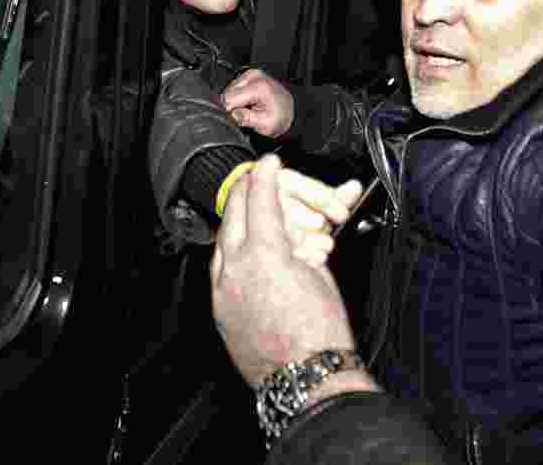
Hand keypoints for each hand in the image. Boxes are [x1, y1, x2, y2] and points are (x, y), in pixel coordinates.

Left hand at [211, 154, 359, 385]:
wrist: (306, 379)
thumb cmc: (321, 332)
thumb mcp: (322, 273)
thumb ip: (309, 238)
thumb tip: (318, 216)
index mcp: (265, 254)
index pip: (260, 198)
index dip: (266, 175)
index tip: (270, 163)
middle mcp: (235, 268)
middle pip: (233, 213)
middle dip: (246, 190)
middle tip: (256, 177)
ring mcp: (222, 290)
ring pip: (223, 240)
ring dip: (238, 220)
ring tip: (255, 213)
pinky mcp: (219, 309)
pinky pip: (220, 268)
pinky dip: (232, 251)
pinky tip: (248, 251)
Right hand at [222, 68, 294, 137]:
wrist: (289, 109)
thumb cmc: (280, 116)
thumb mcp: (265, 124)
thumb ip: (246, 119)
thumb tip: (232, 114)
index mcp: (259, 87)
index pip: (228, 99)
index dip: (231, 111)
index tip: (240, 117)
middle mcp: (254, 76)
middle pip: (227, 94)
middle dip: (234, 106)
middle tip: (249, 112)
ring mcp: (251, 74)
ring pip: (229, 91)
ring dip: (236, 102)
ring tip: (251, 107)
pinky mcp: (249, 76)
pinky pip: (234, 88)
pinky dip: (239, 97)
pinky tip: (250, 101)